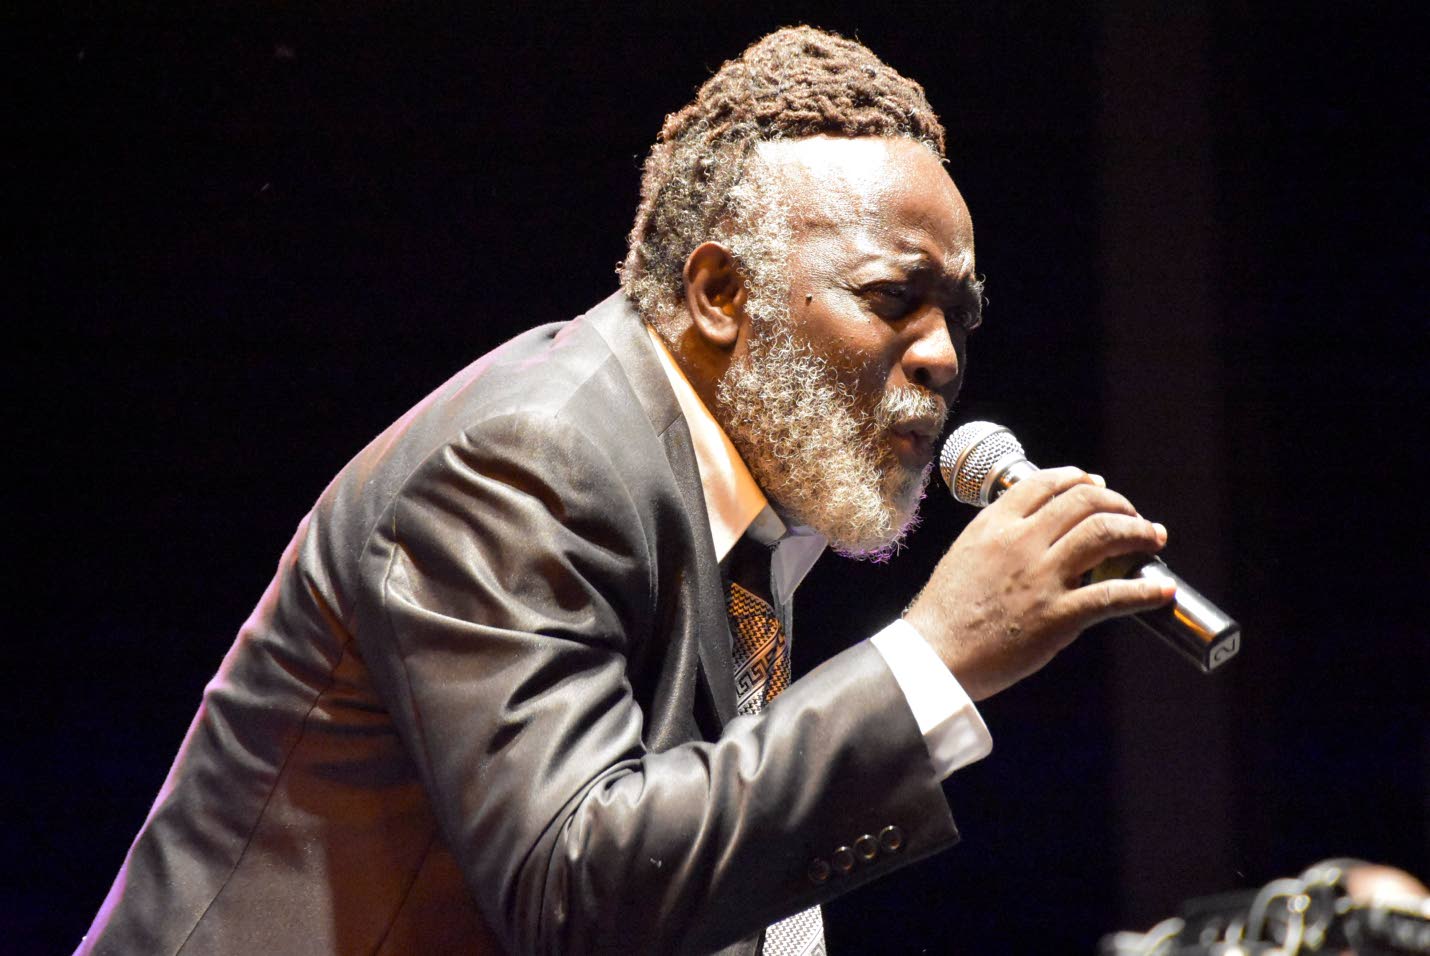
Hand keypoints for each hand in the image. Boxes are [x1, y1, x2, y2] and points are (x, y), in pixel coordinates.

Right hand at [903, 467, 1174, 700]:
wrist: (935, 655)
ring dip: (1139, 532)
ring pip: (1105, 533)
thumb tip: (1038, 529)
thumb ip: (999, 537)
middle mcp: (1021, 542)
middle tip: (1134, 516)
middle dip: (1119, 503)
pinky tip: (1161, 590)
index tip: (1097, 485)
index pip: (1047, 482)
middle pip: (1085, 501)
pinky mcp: (1058, 616)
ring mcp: (1042, 578)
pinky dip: (1146, 591)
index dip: (1080, 479)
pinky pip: (1114, 595)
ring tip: (1153, 538)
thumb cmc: (946, 612)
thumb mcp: (965, 554)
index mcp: (995, 524)